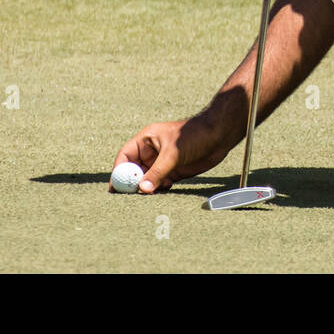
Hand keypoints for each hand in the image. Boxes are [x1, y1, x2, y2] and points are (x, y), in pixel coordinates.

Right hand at [112, 117, 232, 192]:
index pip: (125, 156)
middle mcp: (151, 152)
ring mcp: (162, 163)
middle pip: (134, 170)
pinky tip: (161, 194)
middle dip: (130, 183)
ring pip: (147, 180)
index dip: (119, 171)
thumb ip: (157, 172)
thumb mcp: (172, 153)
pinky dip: (158, 191)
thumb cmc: (194, 135)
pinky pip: (160, 184)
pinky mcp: (173, 172)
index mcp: (146, 140)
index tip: (115, 187)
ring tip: (145, 198)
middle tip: (126, 198)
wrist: (219, 136)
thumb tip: (142, 189)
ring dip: (145, 189)